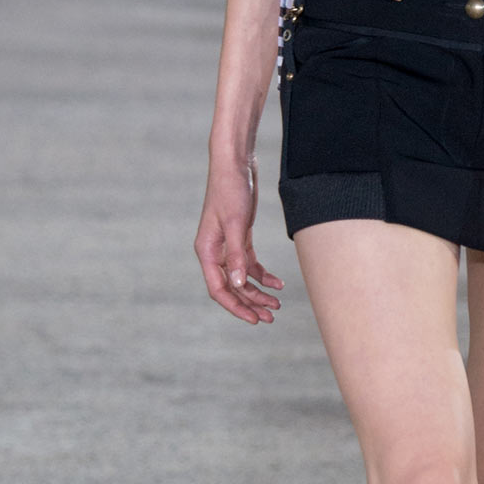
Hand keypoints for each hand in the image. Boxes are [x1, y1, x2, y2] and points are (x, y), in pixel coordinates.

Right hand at [194, 158, 283, 323]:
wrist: (235, 163)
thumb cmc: (231, 189)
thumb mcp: (236, 224)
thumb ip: (236, 255)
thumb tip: (237, 285)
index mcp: (206, 251)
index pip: (219, 289)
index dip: (236, 307)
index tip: (254, 319)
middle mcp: (214, 252)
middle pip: (231, 287)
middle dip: (250, 303)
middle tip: (271, 317)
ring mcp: (226, 245)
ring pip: (241, 278)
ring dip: (257, 292)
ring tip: (276, 305)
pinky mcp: (239, 237)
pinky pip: (249, 264)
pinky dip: (262, 275)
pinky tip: (277, 283)